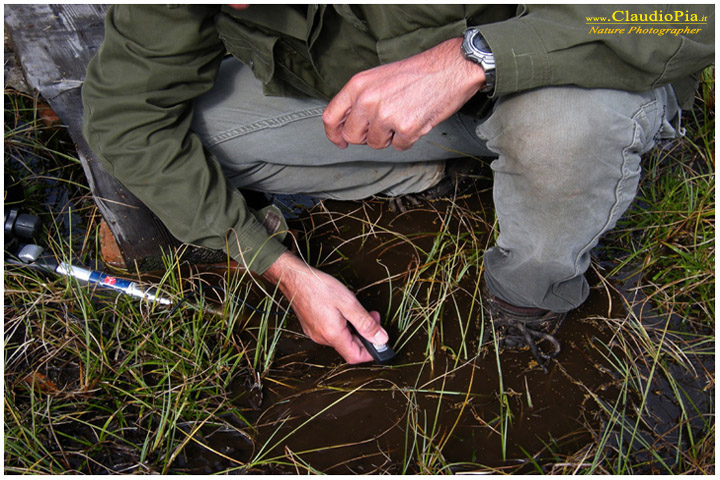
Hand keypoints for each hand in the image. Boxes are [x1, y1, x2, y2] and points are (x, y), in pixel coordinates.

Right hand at [262, 252, 387, 363]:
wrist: (294, 277)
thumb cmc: (318, 286)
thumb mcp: (348, 303)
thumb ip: (366, 323)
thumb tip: (381, 339)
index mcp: (332, 335)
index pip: (356, 357)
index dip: (371, 352)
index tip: (380, 340)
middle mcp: (322, 338)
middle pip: (349, 347)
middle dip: (365, 335)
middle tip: (373, 317)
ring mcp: (315, 333)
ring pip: (341, 339)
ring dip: (354, 328)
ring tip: (357, 310)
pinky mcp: (311, 326)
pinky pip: (331, 332)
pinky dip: (343, 325)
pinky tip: (343, 310)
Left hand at [322, 37, 485, 150]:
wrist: (449, 68)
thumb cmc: (417, 73)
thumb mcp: (378, 78)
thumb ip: (359, 99)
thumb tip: (347, 124)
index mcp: (358, 85)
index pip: (331, 116)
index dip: (333, 134)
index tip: (340, 142)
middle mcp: (368, 100)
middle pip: (352, 136)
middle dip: (365, 136)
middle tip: (382, 125)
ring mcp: (386, 115)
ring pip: (375, 144)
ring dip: (389, 137)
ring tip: (403, 116)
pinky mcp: (405, 128)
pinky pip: (398, 147)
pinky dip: (408, 139)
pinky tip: (416, 120)